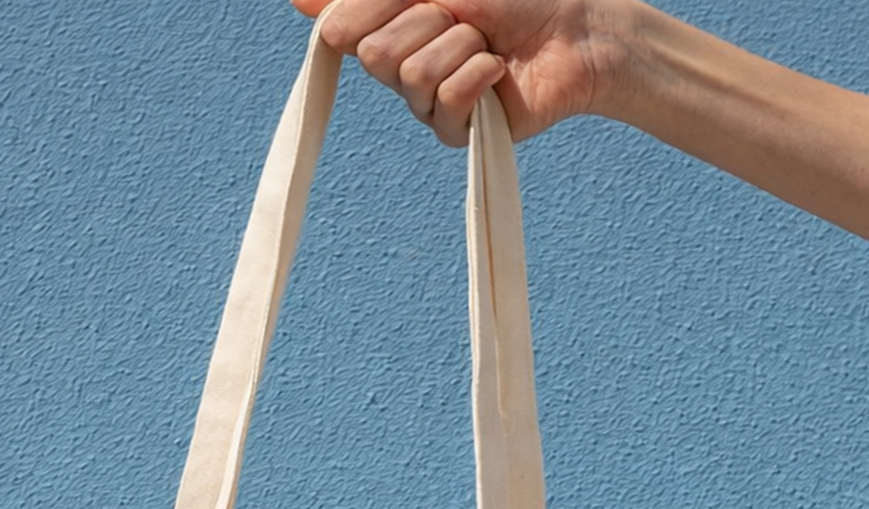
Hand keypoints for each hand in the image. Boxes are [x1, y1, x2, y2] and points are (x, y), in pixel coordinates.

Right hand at [290, 0, 632, 146]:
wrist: (572, 27)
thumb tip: (296, 0)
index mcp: (387, 26)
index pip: (338, 29)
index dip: (367, 10)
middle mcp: (399, 69)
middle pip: (374, 54)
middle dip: (425, 21)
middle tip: (462, 16)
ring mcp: (426, 105)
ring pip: (411, 76)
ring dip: (459, 46)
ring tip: (487, 43)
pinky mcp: (457, 134)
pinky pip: (445, 104)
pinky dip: (477, 75)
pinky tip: (499, 70)